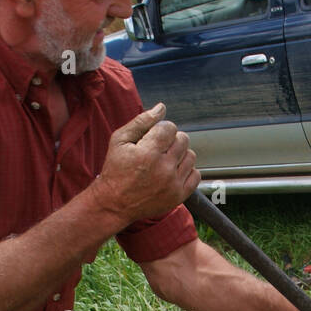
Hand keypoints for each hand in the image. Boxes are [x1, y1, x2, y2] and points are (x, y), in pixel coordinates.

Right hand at [93, 103, 199, 222]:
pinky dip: (186, 171)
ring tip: (164, 160)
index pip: (170, 127)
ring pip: (191, 156)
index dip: (161, 129)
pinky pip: (196, 175)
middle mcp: (163, 168)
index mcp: (148, 152)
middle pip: (183, 139)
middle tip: (158, 149)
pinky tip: (172, 172)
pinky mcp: (179, 196)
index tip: (153, 137)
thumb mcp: (119, 140)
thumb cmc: (115, 169)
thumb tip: (162, 108)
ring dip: (179, 155)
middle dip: (171, 140)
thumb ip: (141, 121)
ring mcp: (173, 184)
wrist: (114, 203)